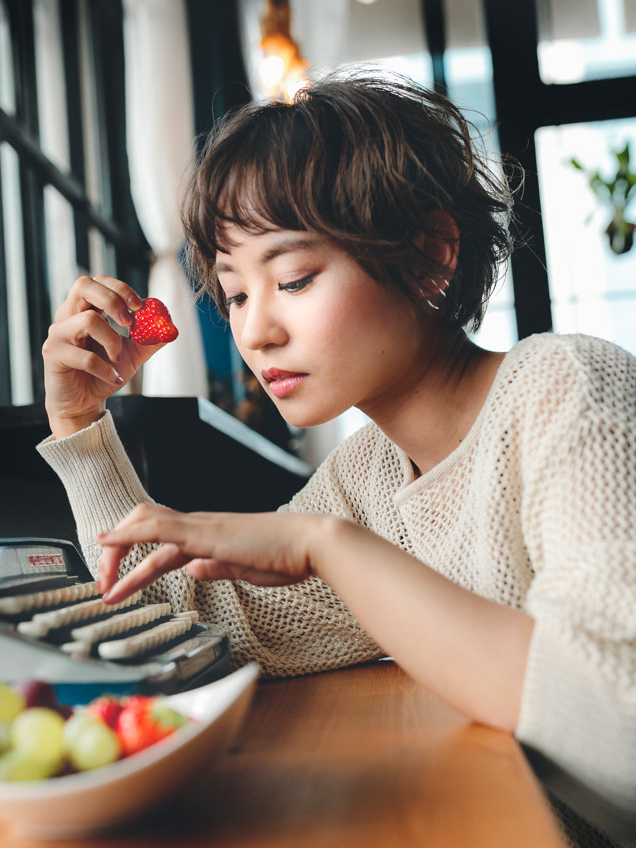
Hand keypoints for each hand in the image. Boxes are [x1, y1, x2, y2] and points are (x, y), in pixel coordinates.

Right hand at [42, 275, 164, 438]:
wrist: (84, 403)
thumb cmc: (104, 374)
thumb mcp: (132, 356)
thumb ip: (149, 340)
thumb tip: (170, 328)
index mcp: (84, 310)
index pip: (98, 281)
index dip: (120, 288)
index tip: (140, 306)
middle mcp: (67, 316)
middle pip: (84, 286)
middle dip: (113, 300)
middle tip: (130, 322)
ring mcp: (58, 334)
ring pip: (88, 320)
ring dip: (113, 341)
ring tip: (118, 359)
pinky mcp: (53, 354)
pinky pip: (85, 357)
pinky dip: (106, 369)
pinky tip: (114, 379)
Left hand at [96, 504, 322, 602]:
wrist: (308, 543)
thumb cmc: (284, 556)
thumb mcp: (241, 568)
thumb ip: (215, 568)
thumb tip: (192, 570)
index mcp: (206, 535)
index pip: (157, 540)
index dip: (131, 557)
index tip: (117, 581)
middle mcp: (199, 526)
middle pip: (143, 525)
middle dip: (116, 553)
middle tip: (104, 584)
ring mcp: (201, 526)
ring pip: (145, 523)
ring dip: (117, 551)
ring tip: (104, 583)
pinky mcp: (206, 533)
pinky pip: (159, 526)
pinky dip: (129, 532)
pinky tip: (110, 543)